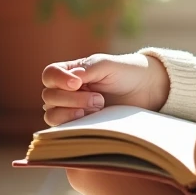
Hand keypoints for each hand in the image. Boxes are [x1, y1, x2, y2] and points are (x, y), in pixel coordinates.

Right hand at [41, 52, 169, 126]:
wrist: (146, 89)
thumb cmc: (125, 72)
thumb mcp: (106, 64)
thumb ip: (87, 70)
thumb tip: (69, 82)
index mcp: (70, 72)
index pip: (49, 75)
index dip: (59, 80)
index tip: (77, 83)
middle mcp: (66, 91)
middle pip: (49, 97)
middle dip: (71, 98)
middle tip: (99, 99)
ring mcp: (71, 109)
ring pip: (51, 115)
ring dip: (70, 113)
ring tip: (97, 109)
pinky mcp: (79, 126)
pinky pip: (63, 130)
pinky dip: (74, 125)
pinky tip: (93, 120)